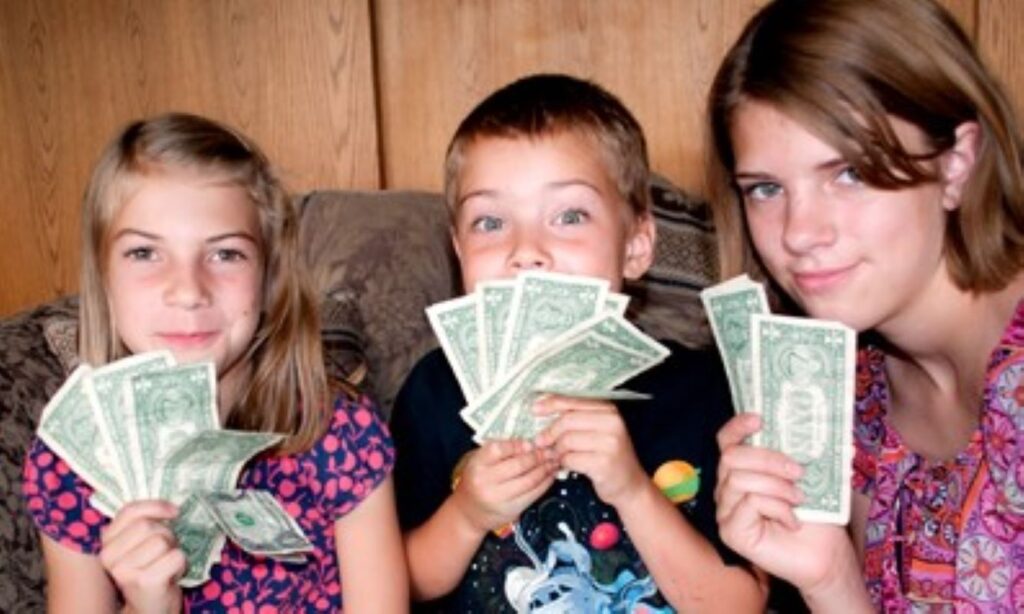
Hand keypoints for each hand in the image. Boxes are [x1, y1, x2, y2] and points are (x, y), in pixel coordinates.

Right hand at [99, 500, 184, 613]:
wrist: (149, 608)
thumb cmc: (149, 570)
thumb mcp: (139, 545)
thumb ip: (143, 523)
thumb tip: (171, 506)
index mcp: (106, 542)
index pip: (130, 511)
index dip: (155, 506)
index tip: (173, 512)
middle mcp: (108, 556)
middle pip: (148, 526)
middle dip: (166, 534)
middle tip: (165, 551)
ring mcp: (124, 571)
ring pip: (162, 541)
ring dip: (173, 551)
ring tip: (165, 565)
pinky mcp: (144, 581)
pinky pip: (175, 557)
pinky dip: (181, 564)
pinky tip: (170, 576)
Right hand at [452, 439, 556, 533]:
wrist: (468, 513)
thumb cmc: (476, 481)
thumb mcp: (479, 461)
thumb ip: (499, 451)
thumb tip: (529, 442)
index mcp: (477, 465)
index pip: (499, 449)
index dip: (518, 444)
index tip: (530, 442)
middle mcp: (486, 481)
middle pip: (519, 465)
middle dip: (538, 456)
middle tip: (549, 450)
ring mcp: (500, 498)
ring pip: (530, 480)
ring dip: (545, 469)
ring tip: (553, 461)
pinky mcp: (512, 510)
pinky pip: (533, 494)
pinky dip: (545, 483)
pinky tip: (550, 475)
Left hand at [534, 395, 645, 507]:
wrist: (629, 485)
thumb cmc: (608, 455)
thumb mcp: (597, 430)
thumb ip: (576, 417)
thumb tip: (541, 406)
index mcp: (609, 410)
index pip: (574, 401)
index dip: (552, 404)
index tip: (535, 410)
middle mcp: (612, 423)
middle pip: (567, 421)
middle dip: (550, 432)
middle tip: (541, 442)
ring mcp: (610, 443)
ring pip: (567, 441)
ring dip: (557, 450)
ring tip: (557, 456)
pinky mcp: (604, 463)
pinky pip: (571, 459)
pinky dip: (563, 463)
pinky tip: (566, 466)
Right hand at [715, 413, 859, 597]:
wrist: (825, 553)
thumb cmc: (815, 514)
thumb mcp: (806, 475)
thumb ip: (795, 450)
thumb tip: (806, 423)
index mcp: (741, 469)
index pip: (726, 441)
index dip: (737, 426)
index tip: (760, 419)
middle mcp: (726, 487)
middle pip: (731, 457)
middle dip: (768, 459)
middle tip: (798, 471)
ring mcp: (725, 510)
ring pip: (741, 480)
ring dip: (778, 487)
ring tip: (799, 499)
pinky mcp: (730, 531)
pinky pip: (750, 503)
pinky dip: (777, 508)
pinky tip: (791, 521)